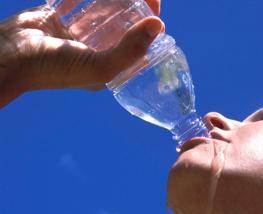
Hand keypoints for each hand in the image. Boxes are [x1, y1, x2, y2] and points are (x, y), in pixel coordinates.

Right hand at [0, 0, 163, 107]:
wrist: (7, 60)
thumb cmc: (54, 69)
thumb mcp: (99, 66)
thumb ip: (129, 49)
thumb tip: (159, 24)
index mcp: (106, 66)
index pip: (134, 45)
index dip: (147, 26)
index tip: (155, 6)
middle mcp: (92, 51)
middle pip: (118, 26)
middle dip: (131, 8)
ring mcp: (73, 35)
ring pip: (98, 12)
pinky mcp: (54, 20)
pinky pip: (74, 1)